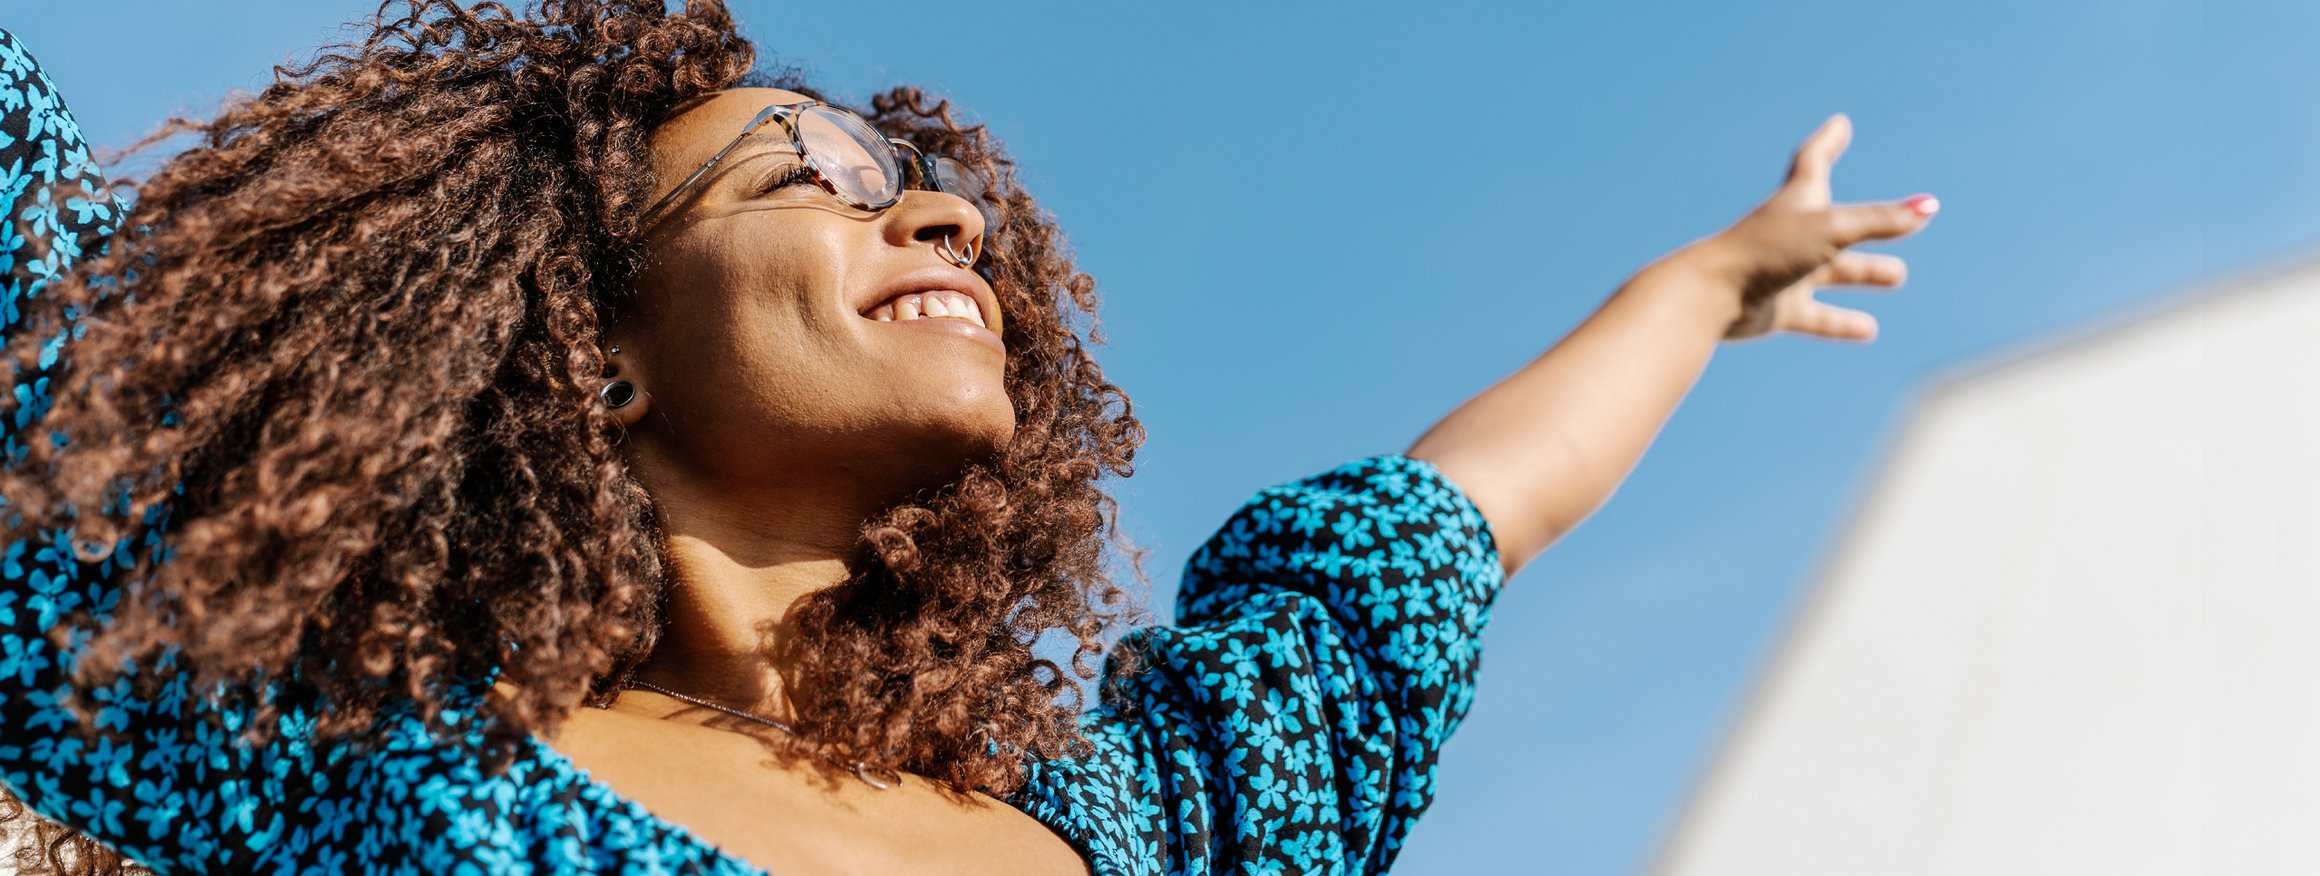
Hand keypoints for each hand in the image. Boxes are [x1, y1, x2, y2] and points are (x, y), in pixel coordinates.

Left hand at [1695, 114, 1936, 341]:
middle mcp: (1791, 234)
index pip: (1813, 161)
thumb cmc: (1766, 251)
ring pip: (1831, 272)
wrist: (1711, 296)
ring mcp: (1784, 272)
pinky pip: (1817, 316)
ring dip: (1863, 272)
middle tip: (1903, 225)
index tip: (1839, 124)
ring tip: (1896, 276)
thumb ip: (1880, 221)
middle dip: (1870, 225)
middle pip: (1836, 224)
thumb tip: (1928, 208)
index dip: (1828, 142)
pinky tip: (1868, 330)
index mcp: (1798, 202)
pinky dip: (1842, 321)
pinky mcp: (1777, 309)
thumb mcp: (1832, 230)